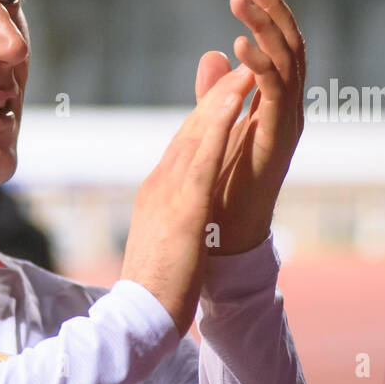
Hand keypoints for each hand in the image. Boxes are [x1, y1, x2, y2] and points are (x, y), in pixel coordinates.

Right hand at [122, 65, 255, 334]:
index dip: (205, 118)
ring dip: (221, 97)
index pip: (183, 149)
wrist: (138, 319)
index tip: (226, 94)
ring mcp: (167, 195)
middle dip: (215, 97)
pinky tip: (237, 100)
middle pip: (189, 132)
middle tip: (240, 64)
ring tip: (246, 67)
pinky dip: (220, 123)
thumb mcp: (166, 247)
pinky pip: (205, 157)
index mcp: (156, 197)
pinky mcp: (183, 209)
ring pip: (197, 135)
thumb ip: (175, 224)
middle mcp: (158, 187)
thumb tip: (185, 218)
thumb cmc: (153, 292)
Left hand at [195, 0, 306, 255]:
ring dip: (264, 27)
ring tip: (240, 0)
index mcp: (276, 99)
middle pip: (290, 43)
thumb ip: (217, 91)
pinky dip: (260, 67)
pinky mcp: (278, 140)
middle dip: (271, 7)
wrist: (222, 233)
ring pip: (288, 61)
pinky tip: (239, 45)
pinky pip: (275, 94)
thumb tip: (213, 54)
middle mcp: (289, 106)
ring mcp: (288, 122)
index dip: (266, 10)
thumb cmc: (221, 183)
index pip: (278, 43)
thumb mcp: (215, 124)